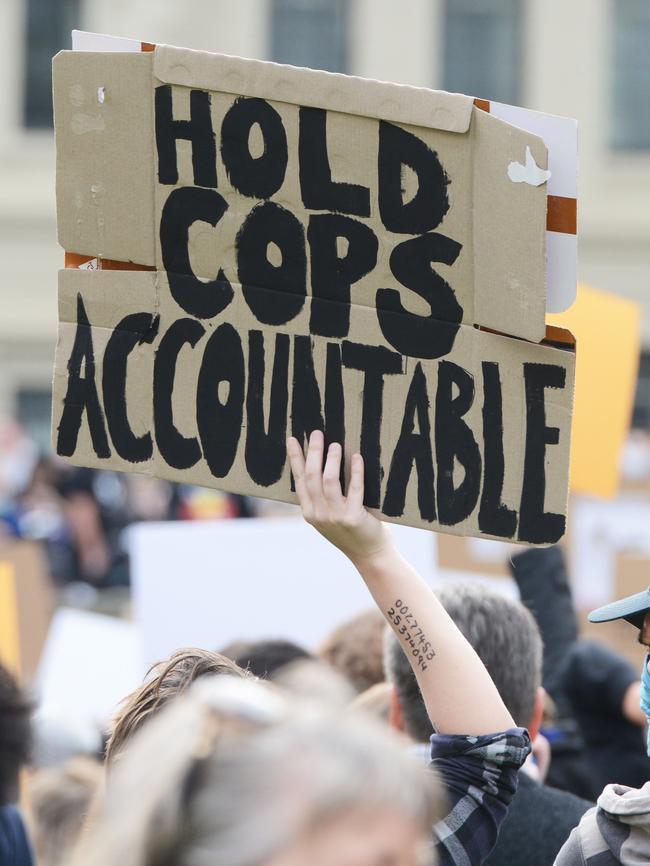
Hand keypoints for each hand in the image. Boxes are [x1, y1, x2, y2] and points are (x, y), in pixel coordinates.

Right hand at [286, 431, 391, 565]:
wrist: (369, 555)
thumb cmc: (351, 531)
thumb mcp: (328, 516)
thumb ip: (321, 498)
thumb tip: (320, 464)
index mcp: (309, 512)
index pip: (299, 480)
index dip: (295, 459)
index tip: (292, 440)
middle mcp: (318, 514)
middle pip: (312, 477)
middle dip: (313, 452)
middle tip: (317, 433)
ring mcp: (335, 516)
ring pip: (329, 481)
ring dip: (332, 460)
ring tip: (336, 444)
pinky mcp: (353, 518)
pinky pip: (354, 489)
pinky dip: (356, 471)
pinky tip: (357, 458)